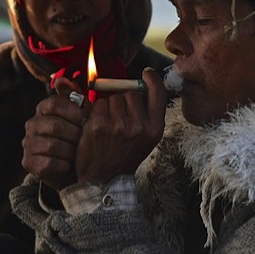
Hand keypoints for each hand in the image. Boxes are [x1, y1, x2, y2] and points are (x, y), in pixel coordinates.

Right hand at [21, 78, 88, 190]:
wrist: (74, 170)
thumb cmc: (79, 140)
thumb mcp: (81, 119)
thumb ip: (76, 99)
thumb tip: (60, 80)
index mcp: (43, 109)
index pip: (54, 103)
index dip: (73, 111)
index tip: (86, 120)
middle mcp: (32, 125)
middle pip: (54, 124)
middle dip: (74, 134)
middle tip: (86, 141)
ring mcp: (28, 144)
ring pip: (52, 145)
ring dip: (71, 151)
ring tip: (80, 154)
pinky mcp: (28, 162)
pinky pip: (48, 163)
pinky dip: (63, 165)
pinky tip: (70, 165)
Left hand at [75, 68, 166, 183]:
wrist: (104, 180)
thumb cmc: (124, 156)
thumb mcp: (145, 139)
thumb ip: (147, 114)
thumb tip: (141, 83)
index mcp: (154, 130)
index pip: (158, 94)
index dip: (152, 80)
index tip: (147, 73)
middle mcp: (139, 127)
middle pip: (131, 93)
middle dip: (123, 100)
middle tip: (119, 119)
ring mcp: (118, 127)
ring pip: (113, 98)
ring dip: (109, 106)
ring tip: (108, 125)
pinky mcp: (99, 126)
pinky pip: (98, 104)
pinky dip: (96, 112)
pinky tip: (97, 127)